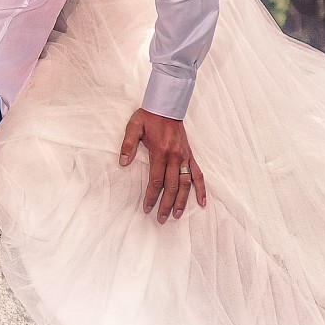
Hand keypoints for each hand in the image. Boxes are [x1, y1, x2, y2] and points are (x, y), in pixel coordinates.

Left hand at [119, 108, 207, 222]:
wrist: (167, 105)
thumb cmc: (148, 116)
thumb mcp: (134, 126)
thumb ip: (128, 145)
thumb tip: (123, 162)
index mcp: (160, 152)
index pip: (156, 180)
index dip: (151, 196)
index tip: (147, 208)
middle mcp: (175, 157)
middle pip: (172, 186)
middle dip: (166, 204)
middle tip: (161, 219)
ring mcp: (185, 157)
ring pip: (186, 183)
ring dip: (182, 200)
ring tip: (177, 215)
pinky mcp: (190, 155)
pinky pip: (198, 174)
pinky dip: (201, 188)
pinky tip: (202, 202)